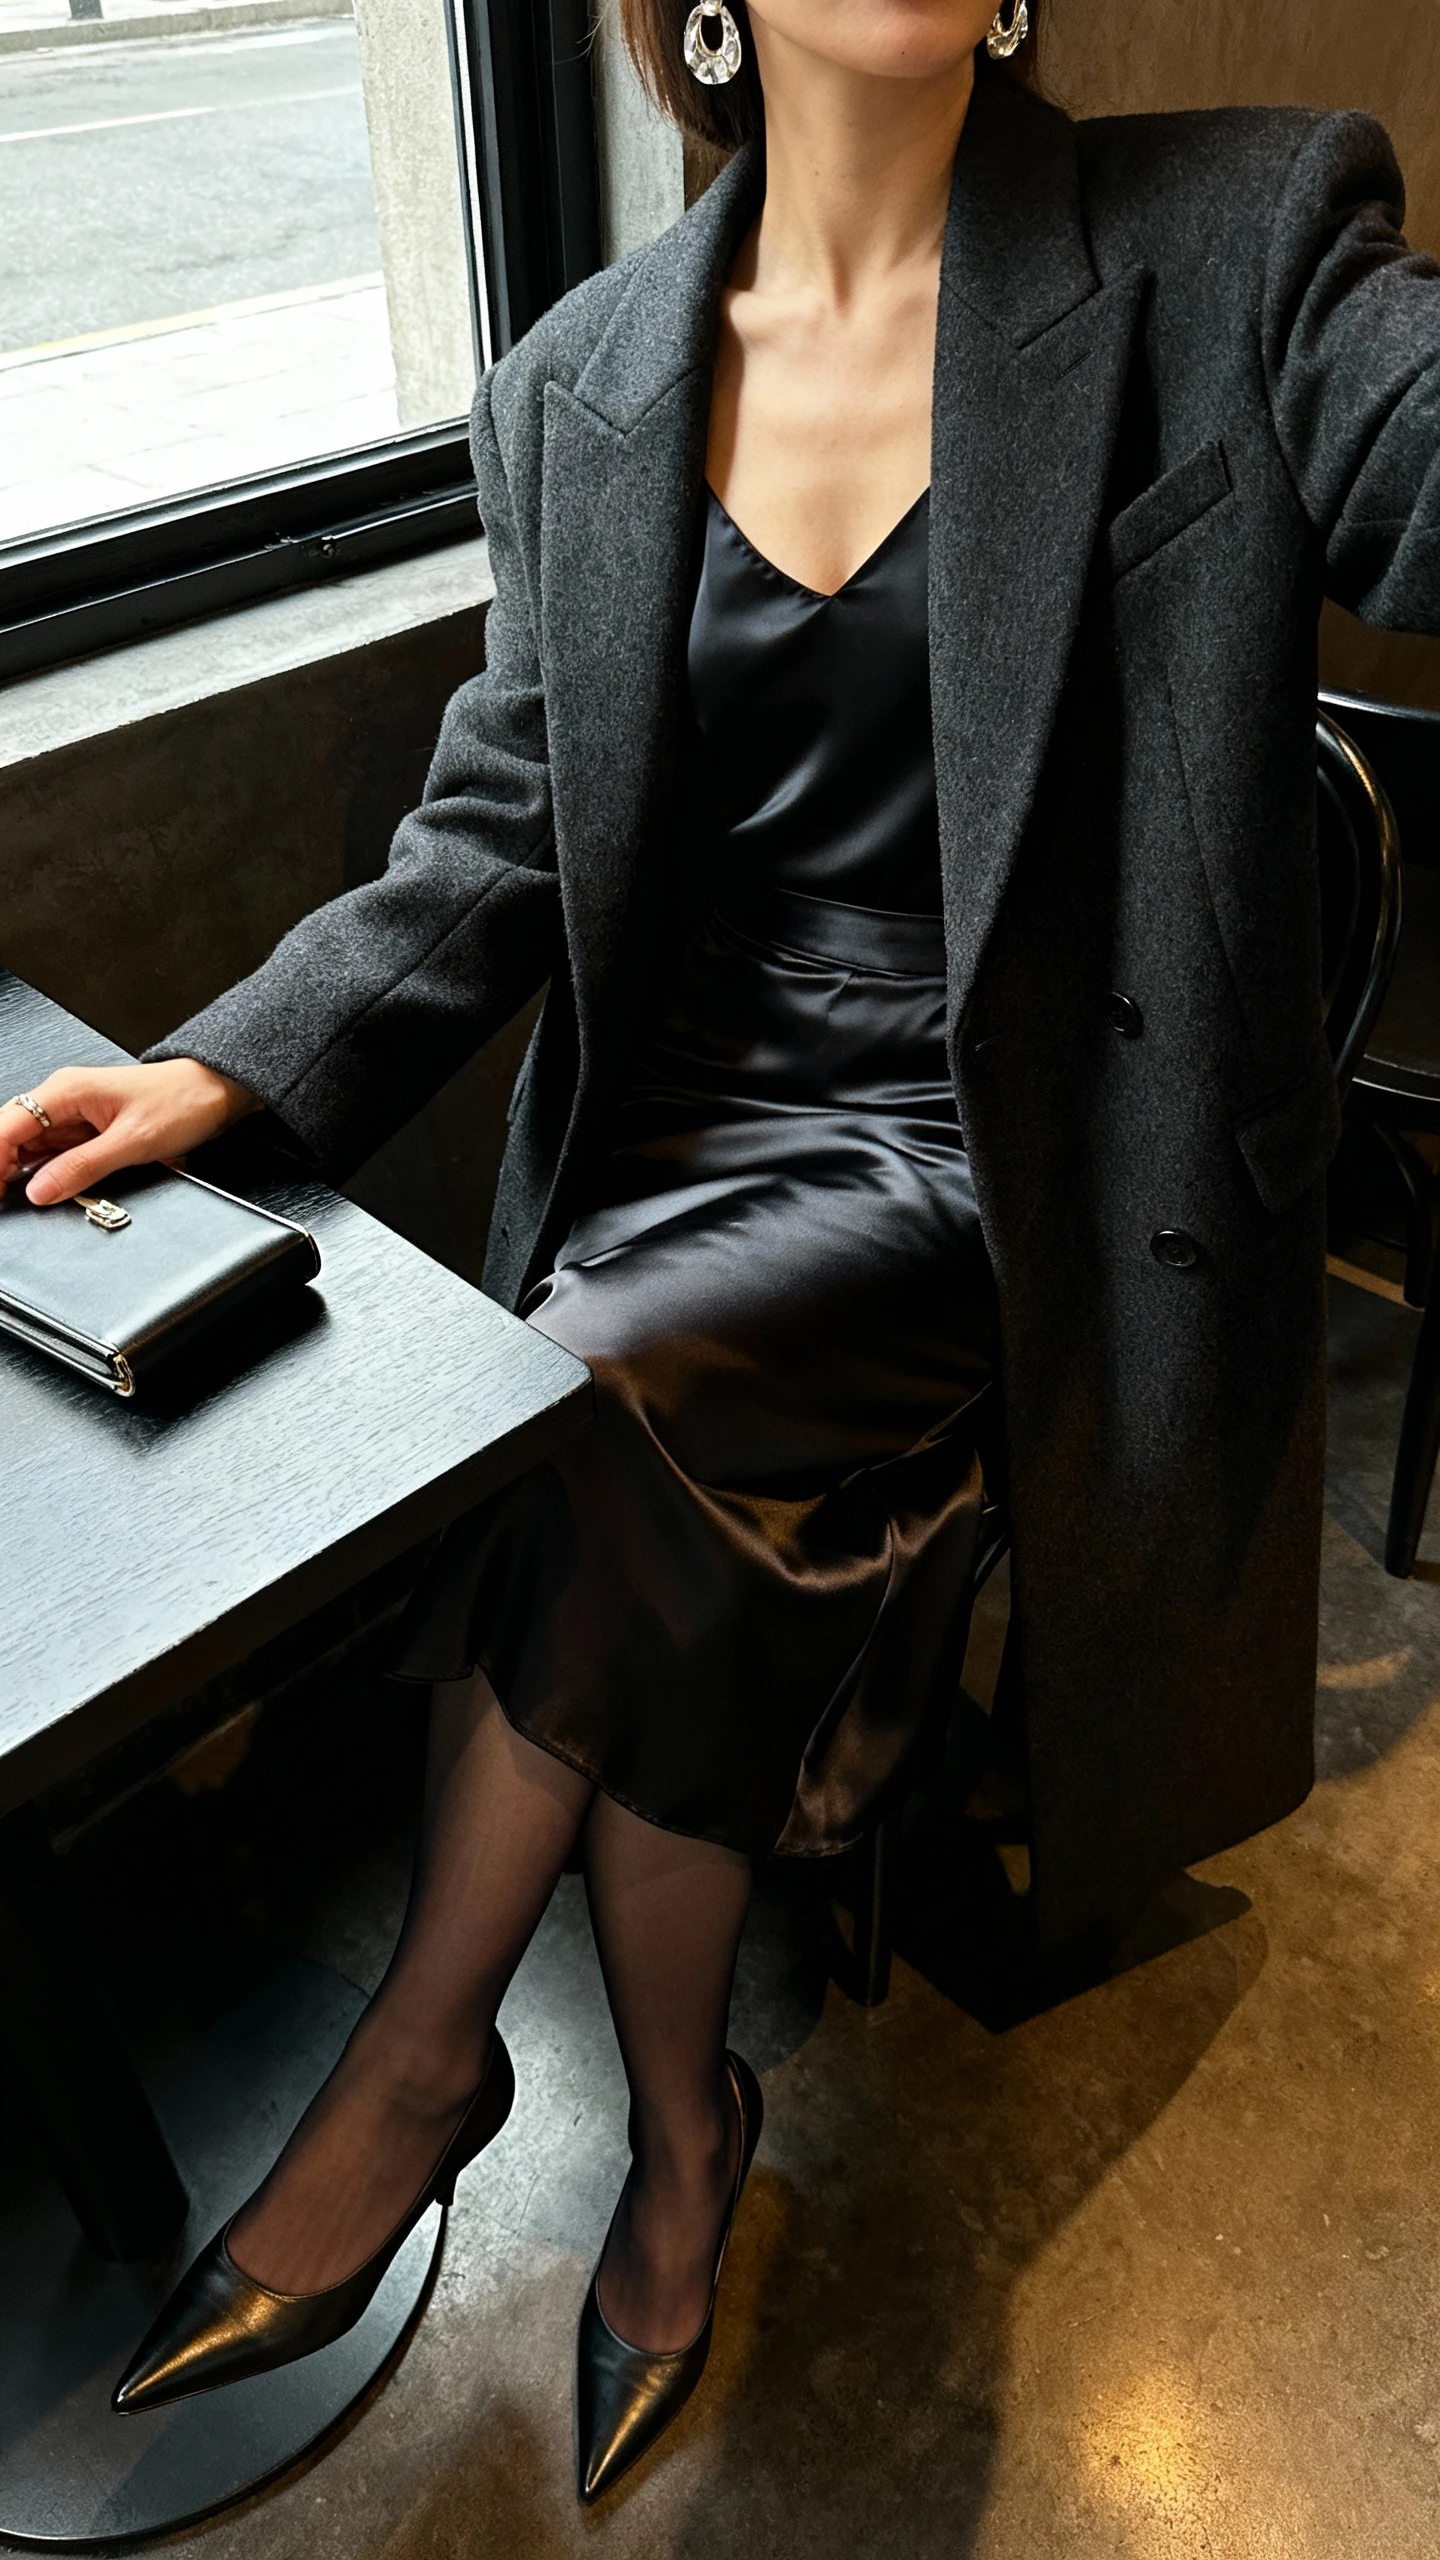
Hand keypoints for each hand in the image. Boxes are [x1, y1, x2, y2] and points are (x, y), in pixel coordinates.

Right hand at [0, 1061, 260, 1205]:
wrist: (214, 1092)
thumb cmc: (181, 1102)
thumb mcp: (132, 1142)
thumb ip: (82, 1166)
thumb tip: (40, 1190)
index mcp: (65, 1091)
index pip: (6, 1125)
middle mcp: (62, 1099)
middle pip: (9, 1136)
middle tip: (3, 1203)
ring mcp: (72, 1115)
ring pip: (28, 1147)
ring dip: (20, 1173)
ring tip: (15, 1200)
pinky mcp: (85, 1130)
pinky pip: (52, 1153)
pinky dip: (44, 1172)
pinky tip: (45, 1190)